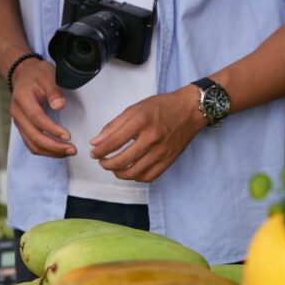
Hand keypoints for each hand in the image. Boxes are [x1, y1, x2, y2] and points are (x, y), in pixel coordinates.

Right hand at [9, 59, 74, 156]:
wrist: (24, 75)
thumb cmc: (37, 75)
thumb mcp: (47, 75)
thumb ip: (53, 90)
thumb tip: (60, 106)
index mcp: (22, 98)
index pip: (36, 118)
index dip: (51, 129)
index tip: (68, 136)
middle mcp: (17, 113)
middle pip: (33, 136)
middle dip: (54, 146)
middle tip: (72, 150)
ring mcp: (19, 123)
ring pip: (32, 144)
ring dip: (50, 152)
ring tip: (69, 152)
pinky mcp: (23, 128)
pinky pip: (32, 145)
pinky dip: (45, 151)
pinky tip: (59, 151)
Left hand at [90, 86, 206, 182]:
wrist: (190, 110)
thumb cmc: (162, 107)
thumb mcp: (135, 108)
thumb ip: (114, 125)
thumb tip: (96, 142)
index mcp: (141, 121)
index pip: (113, 142)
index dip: (100, 151)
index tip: (94, 153)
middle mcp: (151, 138)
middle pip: (122, 160)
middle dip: (106, 164)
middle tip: (102, 161)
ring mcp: (161, 152)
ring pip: (134, 172)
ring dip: (119, 173)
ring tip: (114, 168)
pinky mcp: (168, 160)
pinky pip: (149, 177)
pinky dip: (136, 177)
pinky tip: (131, 171)